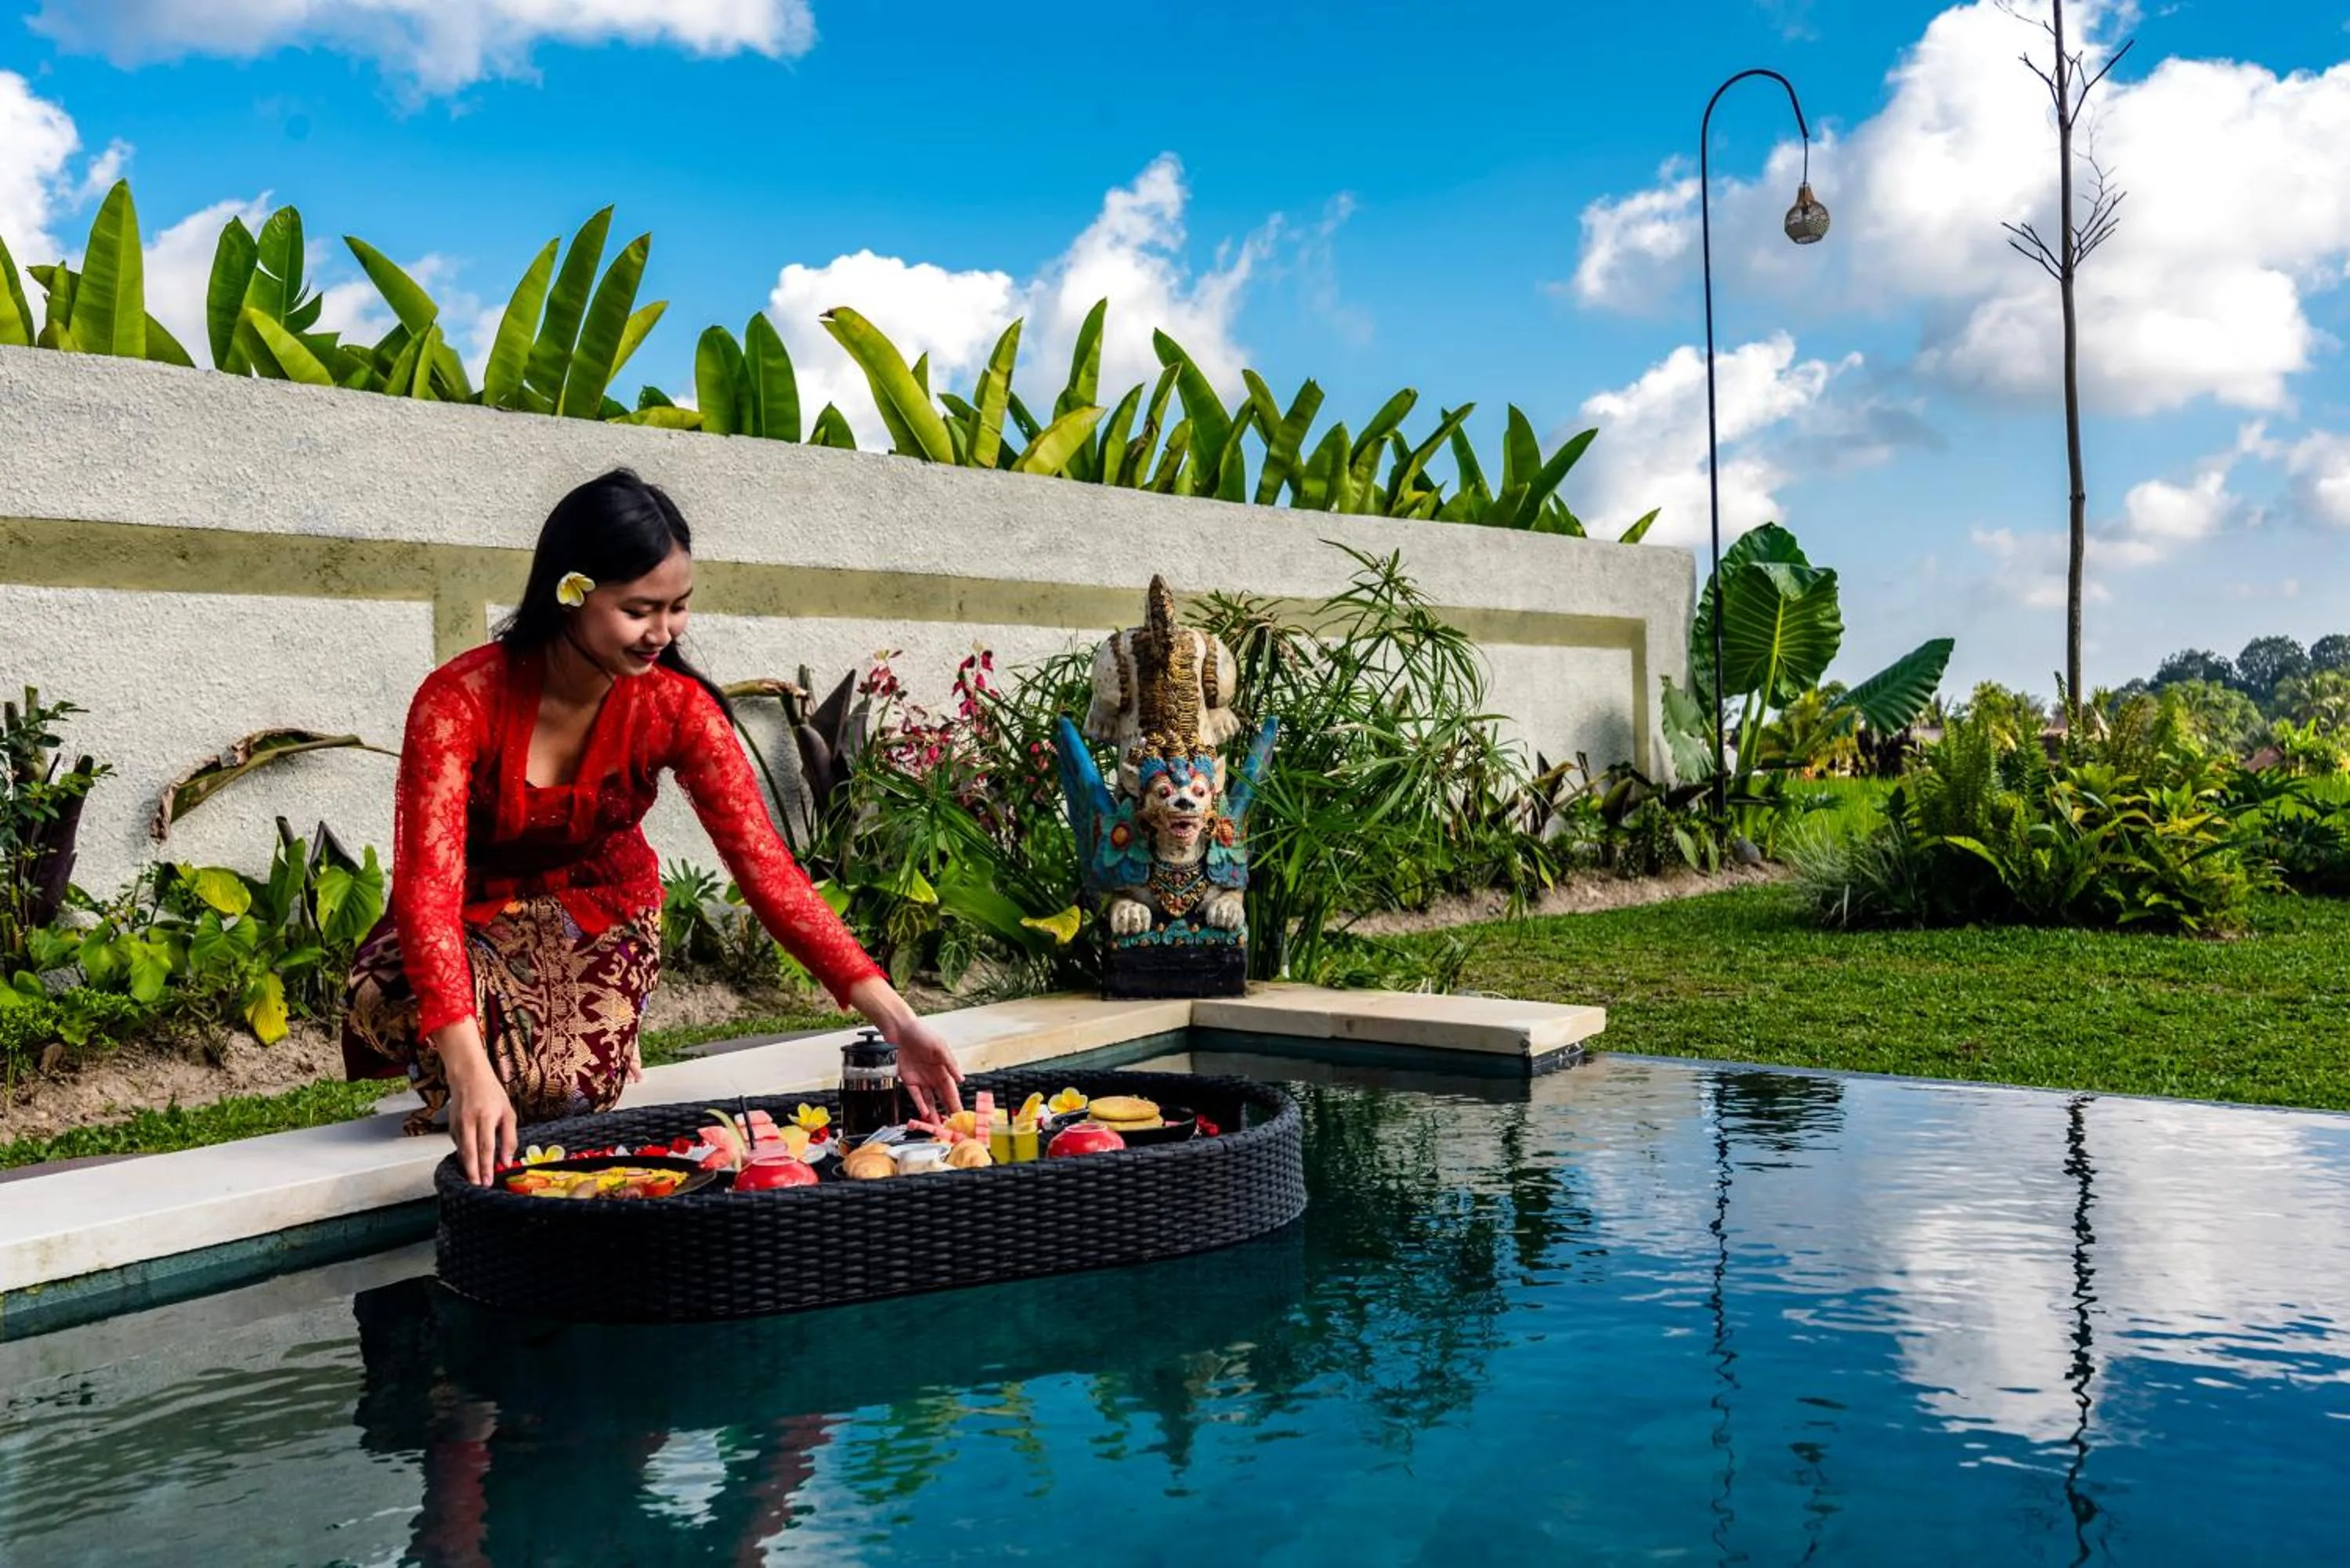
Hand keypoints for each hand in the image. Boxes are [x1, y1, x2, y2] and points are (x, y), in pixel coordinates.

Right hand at [434, 1022, 515, 1184]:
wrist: (468, 1077)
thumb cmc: (492, 1094)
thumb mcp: (508, 1113)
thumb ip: (509, 1138)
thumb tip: (506, 1161)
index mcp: (485, 1117)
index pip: (486, 1147)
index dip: (487, 1166)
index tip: (488, 1181)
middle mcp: (468, 1122)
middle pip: (469, 1153)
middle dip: (473, 1173)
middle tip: (477, 1188)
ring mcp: (456, 1125)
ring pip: (461, 1151)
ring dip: (467, 1168)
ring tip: (474, 1182)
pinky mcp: (450, 1127)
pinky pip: (458, 1145)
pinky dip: (464, 1156)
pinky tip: (470, 1164)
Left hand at [848, 976, 963, 1120]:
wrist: (900, 1030)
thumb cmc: (922, 1034)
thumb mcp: (940, 1046)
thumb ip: (950, 1063)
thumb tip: (961, 1079)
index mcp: (944, 1069)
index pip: (952, 1091)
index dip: (956, 1103)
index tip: (961, 1116)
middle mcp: (933, 1077)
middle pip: (941, 1099)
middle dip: (946, 1113)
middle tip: (951, 1127)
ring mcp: (921, 1080)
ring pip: (928, 1101)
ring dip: (933, 1114)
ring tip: (937, 1127)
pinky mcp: (908, 1080)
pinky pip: (915, 1095)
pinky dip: (919, 1104)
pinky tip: (924, 1113)